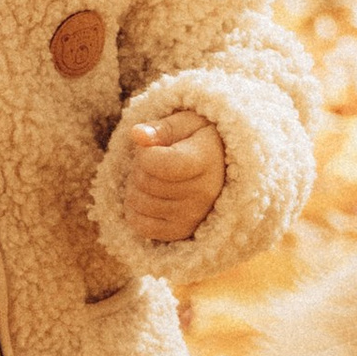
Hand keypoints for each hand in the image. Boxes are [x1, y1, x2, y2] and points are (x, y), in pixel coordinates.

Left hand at [125, 109, 225, 245]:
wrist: (221, 167)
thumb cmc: (198, 140)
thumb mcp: (185, 124)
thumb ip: (161, 128)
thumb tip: (137, 135)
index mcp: (206, 161)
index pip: (156, 163)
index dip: (144, 152)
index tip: (154, 146)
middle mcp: (203, 193)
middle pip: (144, 182)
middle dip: (139, 168)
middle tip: (153, 161)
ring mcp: (193, 215)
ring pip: (138, 203)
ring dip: (135, 187)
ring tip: (152, 177)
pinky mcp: (181, 231)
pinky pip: (140, 225)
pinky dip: (135, 210)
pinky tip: (148, 196)